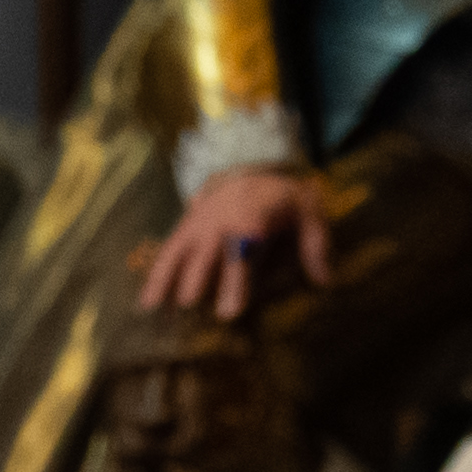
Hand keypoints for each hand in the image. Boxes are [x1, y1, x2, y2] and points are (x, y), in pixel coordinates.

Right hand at [134, 164, 327, 322]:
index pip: (242, 247)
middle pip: (207, 253)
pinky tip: (146, 302)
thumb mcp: (308, 210)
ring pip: (179, 251)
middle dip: (198, 279)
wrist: (251, 162)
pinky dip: (156, 275)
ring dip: (166, 278)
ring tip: (152, 309)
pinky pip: (168, 251)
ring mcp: (199, 222)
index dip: (235, 278)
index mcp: (252, 216)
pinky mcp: (186, 226)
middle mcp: (220, 220)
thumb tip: (325, 281)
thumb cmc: (282, 194)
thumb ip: (315, 243)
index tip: (230, 310)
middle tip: (191, 308)